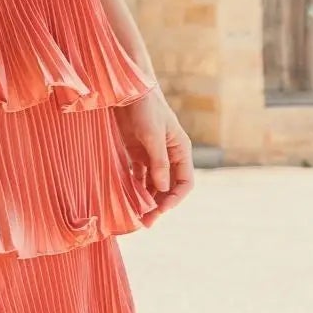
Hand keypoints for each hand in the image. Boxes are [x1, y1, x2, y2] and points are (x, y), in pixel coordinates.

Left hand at [117, 90, 193, 216]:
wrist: (127, 91)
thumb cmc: (145, 109)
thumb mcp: (153, 136)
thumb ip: (159, 162)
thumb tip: (164, 189)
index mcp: (181, 150)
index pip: (185, 182)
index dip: (176, 199)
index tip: (162, 210)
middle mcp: (169, 156)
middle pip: (169, 187)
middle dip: (160, 205)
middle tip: (147, 222)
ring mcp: (153, 156)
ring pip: (154, 185)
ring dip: (147, 200)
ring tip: (137, 216)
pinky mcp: (137, 154)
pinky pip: (138, 177)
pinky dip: (135, 189)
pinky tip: (128, 200)